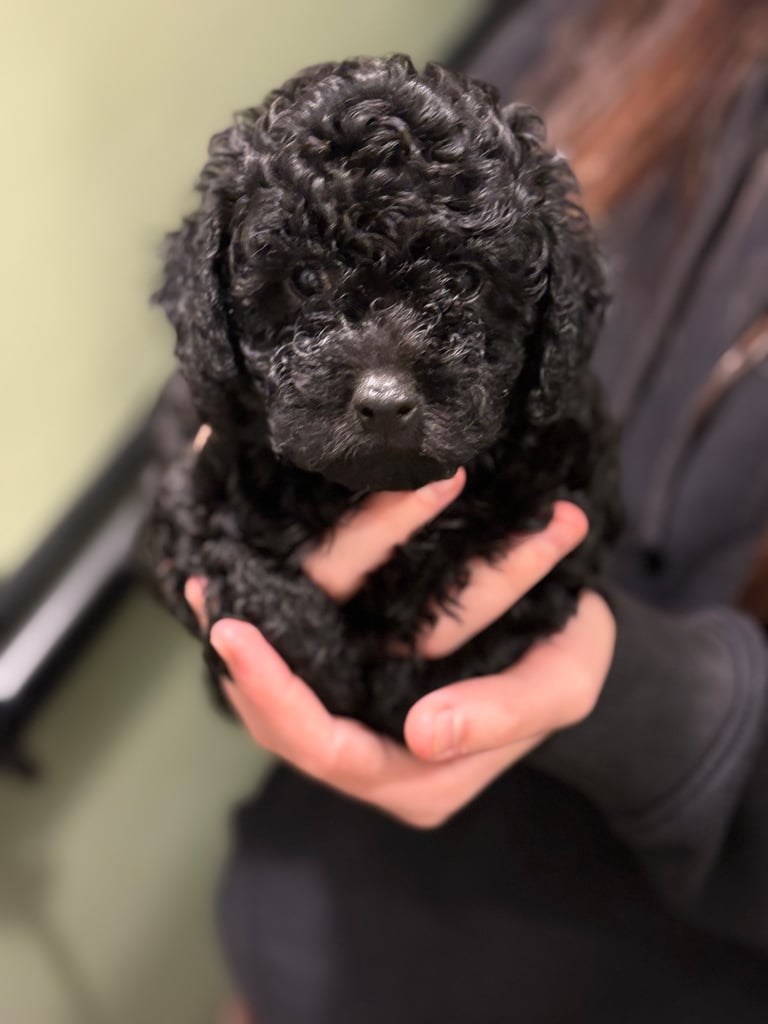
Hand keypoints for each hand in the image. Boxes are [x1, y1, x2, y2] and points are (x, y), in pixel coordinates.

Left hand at [185, 471, 614, 827]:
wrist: (570, 644)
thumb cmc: (568, 666)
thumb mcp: (559, 688)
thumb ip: (500, 716)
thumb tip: (424, 734)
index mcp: (423, 779)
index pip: (331, 751)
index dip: (276, 695)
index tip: (236, 631)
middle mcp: (381, 760)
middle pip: (289, 731)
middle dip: (242, 671)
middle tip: (206, 600)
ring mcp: (366, 720)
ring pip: (285, 702)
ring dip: (244, 652)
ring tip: (204, 589)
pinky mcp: (361, 684)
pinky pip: (304, 670)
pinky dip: (273, 635)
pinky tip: (246, 587)